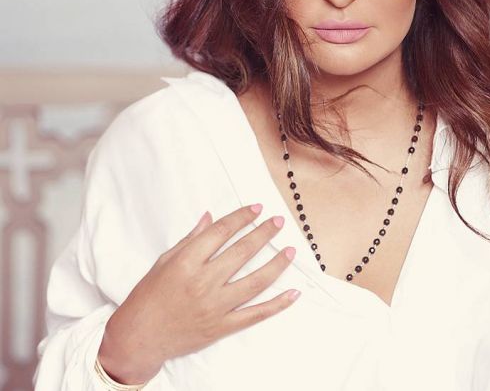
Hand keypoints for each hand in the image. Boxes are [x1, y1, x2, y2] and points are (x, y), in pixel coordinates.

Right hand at [97, 204, 297, 383]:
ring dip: (276, 264)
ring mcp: (215, 306)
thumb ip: (191, 239)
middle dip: (264, 233)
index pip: (221, 233)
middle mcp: (203, 282)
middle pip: (242, 252)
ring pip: (255, 282)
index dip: (241, 218)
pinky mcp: (222, 327)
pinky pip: (255, 314)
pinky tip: (293, 293)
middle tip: (278, 221)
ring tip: (291, 250)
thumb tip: (210, 217)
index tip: (257, 208)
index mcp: (187, 262)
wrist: (138, 337)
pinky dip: (277, 305)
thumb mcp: (164, 261)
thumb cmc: (148, 296)